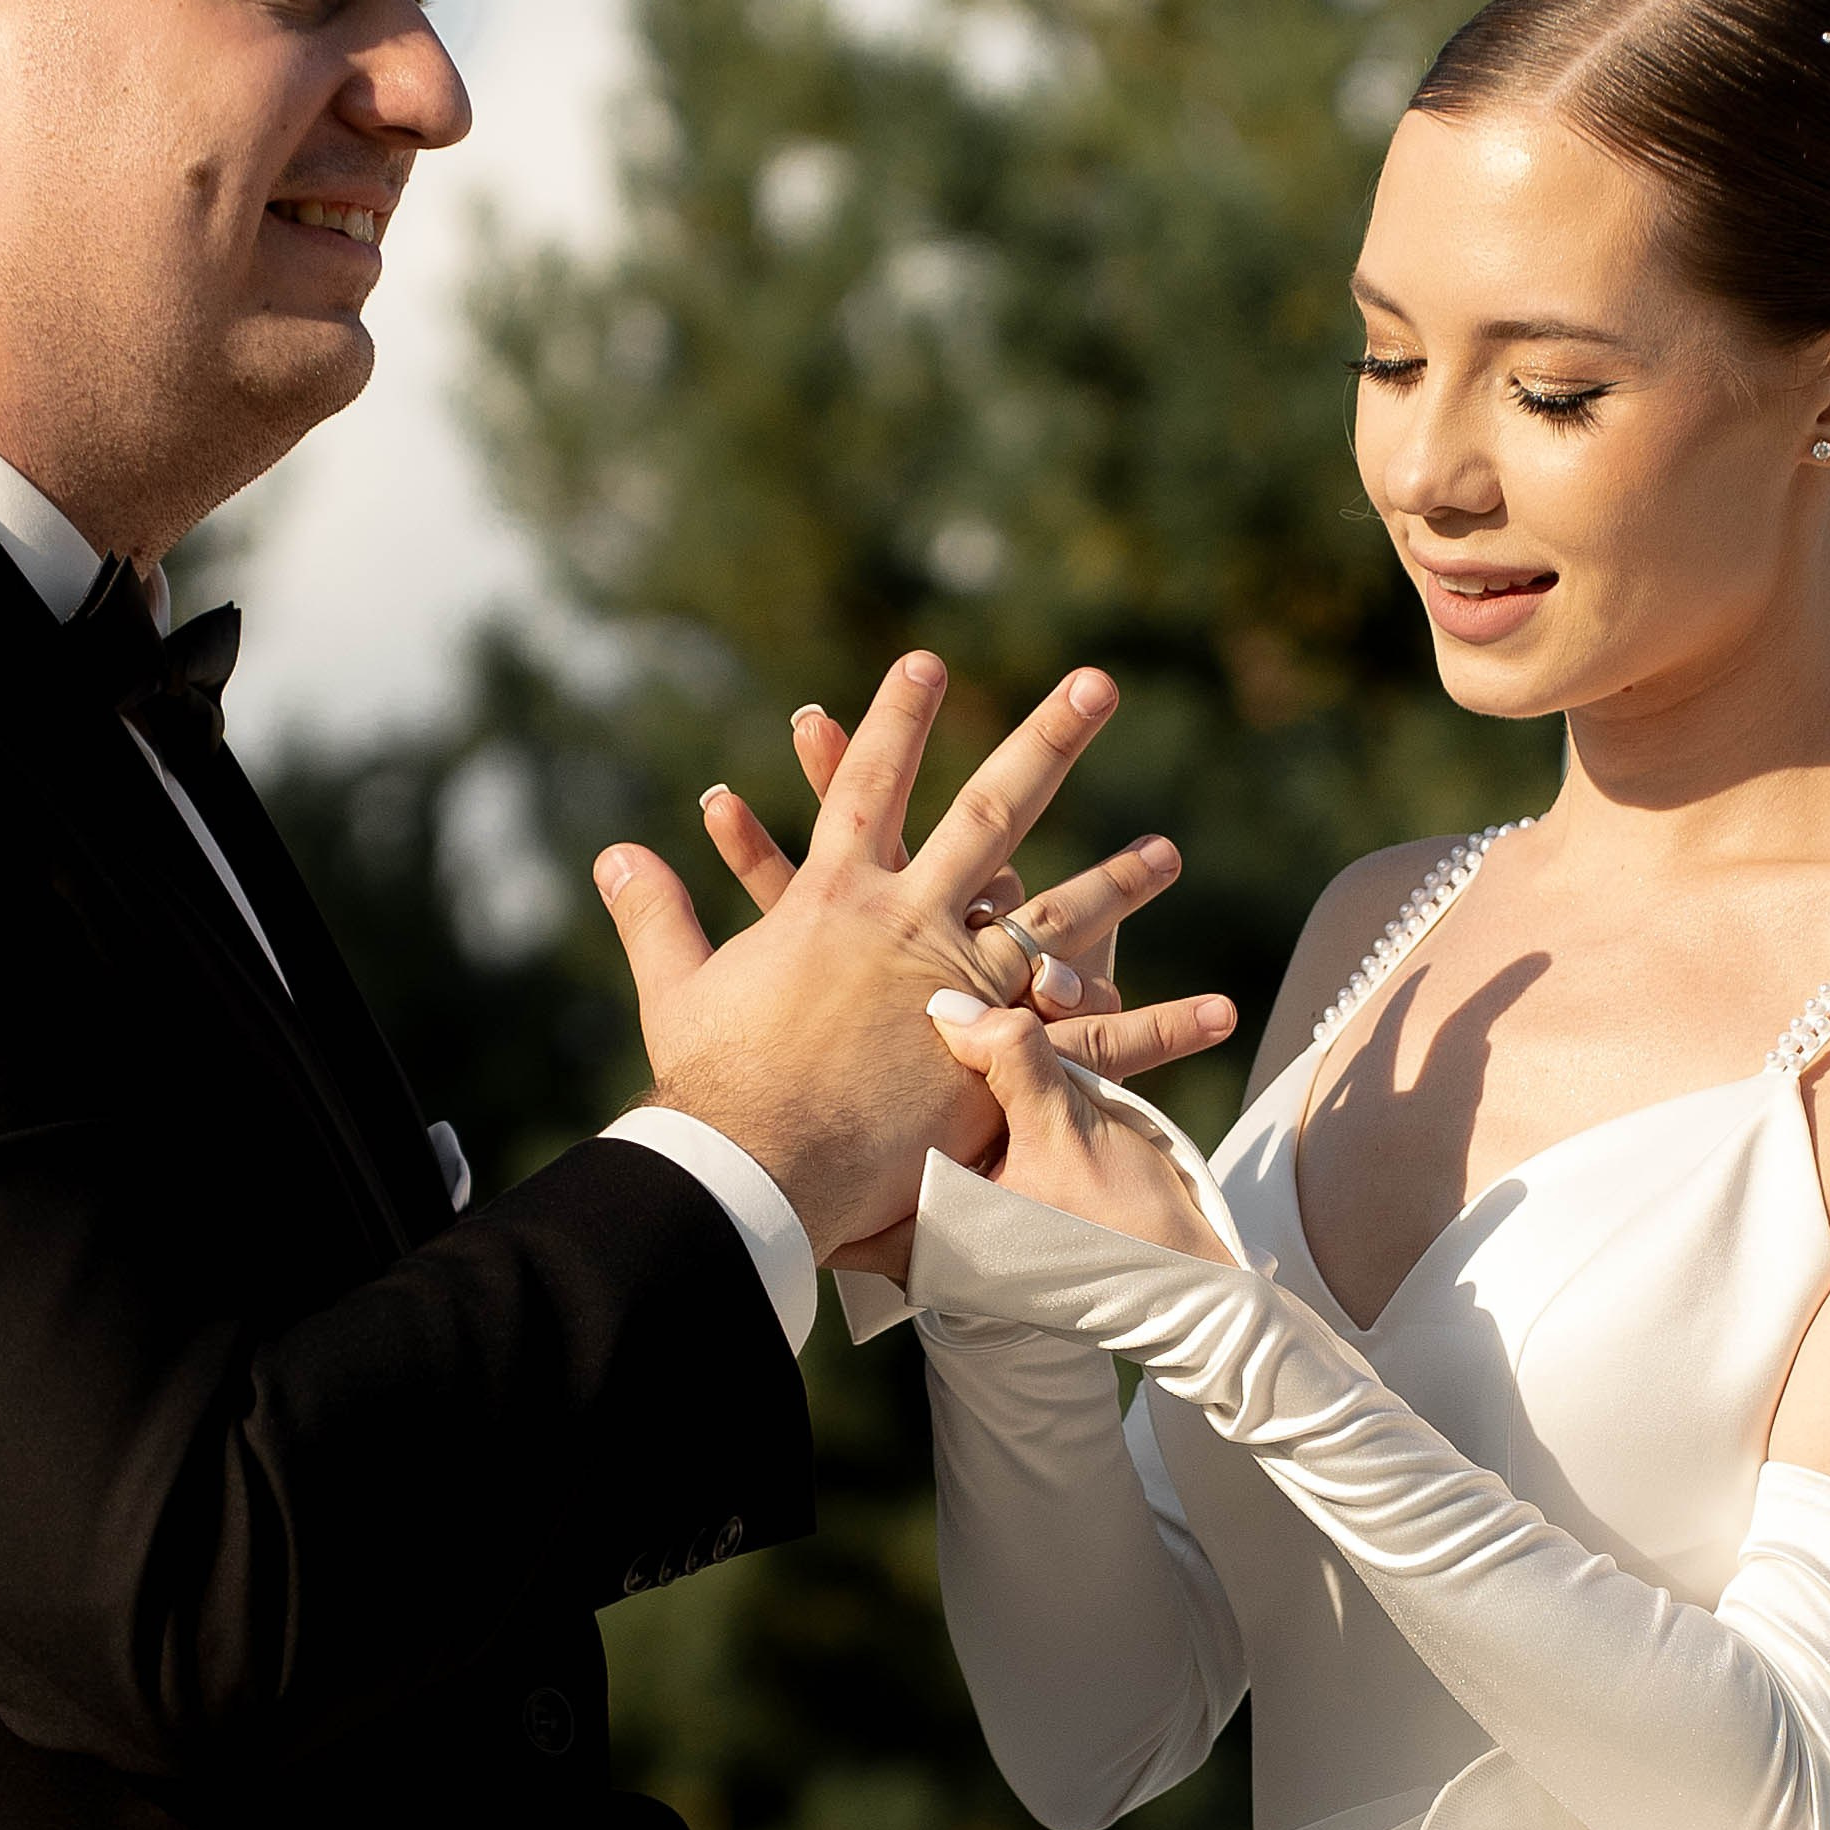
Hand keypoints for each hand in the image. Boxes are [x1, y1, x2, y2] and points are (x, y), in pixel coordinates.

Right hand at [594, 654, 1232, 1257]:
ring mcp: (963, 985)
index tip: (926, 663)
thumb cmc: (709, 1082)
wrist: (752, 1166)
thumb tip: (611, 853)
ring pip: (1057, 920)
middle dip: (1046, 740)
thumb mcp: (678, 987)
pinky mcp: (996, 1059)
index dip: (894, 721)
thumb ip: (655, 913)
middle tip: (1094, 684)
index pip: (870, 786)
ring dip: (1116, 883)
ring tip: (1169, 853)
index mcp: (835, 899)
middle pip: (990, 810)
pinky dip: (1154, 1029)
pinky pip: (1091, 1043)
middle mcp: (911, 922)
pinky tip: (1218, 1010)